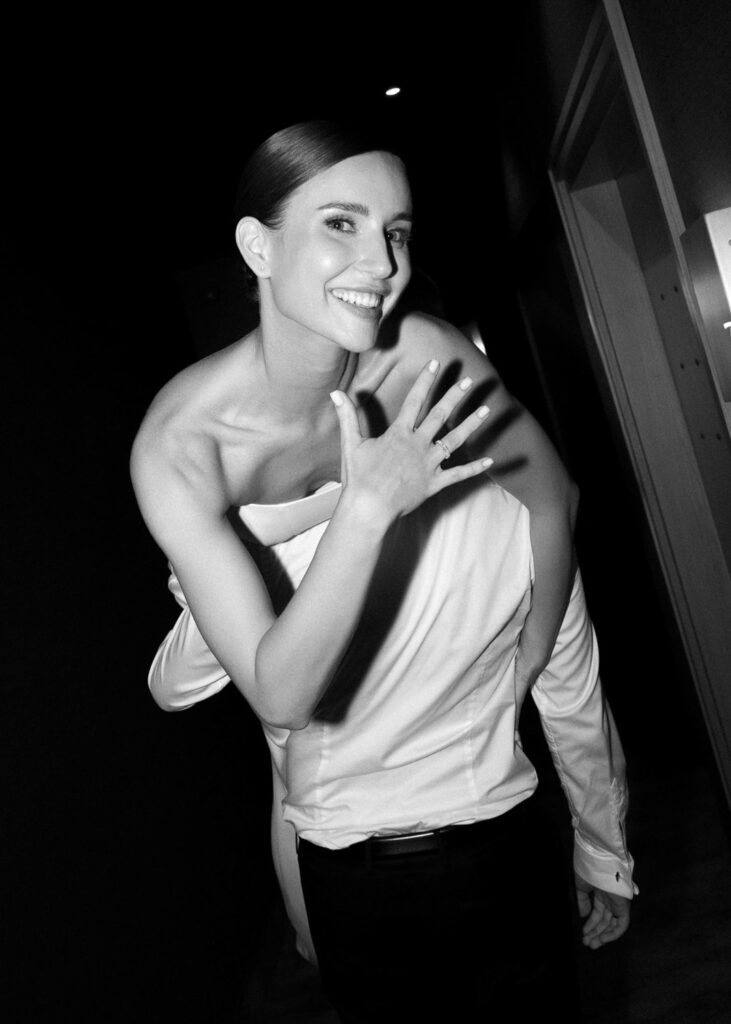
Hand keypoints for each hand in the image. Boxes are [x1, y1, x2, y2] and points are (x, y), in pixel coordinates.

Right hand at [330, 359, 491, 522]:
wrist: (370, 508)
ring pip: (454, 441)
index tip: (435, 364)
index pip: (414, 400)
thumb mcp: (351, 444)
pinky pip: (458, 474)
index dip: (425, 381)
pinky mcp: (434, 483)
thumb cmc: (359, 477)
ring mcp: (428, 464)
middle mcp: (417, 445)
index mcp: (399, 434)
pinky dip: (474, 468)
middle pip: (439, 415)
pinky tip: (491, 460)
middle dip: (454, 396)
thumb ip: (348, 417)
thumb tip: (336, 393)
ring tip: (486, 410)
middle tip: (468, 381)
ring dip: (471, 425)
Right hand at [575, 872, 630, 948]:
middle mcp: (610, 899)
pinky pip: (622, 924)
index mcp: (601, 892)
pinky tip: (602, 939)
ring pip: (613, 924)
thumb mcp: (581, 885)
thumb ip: (582, 901)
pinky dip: (613, 933)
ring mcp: (618, 902)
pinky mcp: (624, 905)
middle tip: (587, 944)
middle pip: (605, 920)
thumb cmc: (588, 868)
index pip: (598, 913)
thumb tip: (583, 916)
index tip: (583, 933)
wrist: (598, 858)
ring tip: (592, 945)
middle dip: (596, 933)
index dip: (591, 924)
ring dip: (603, 935)